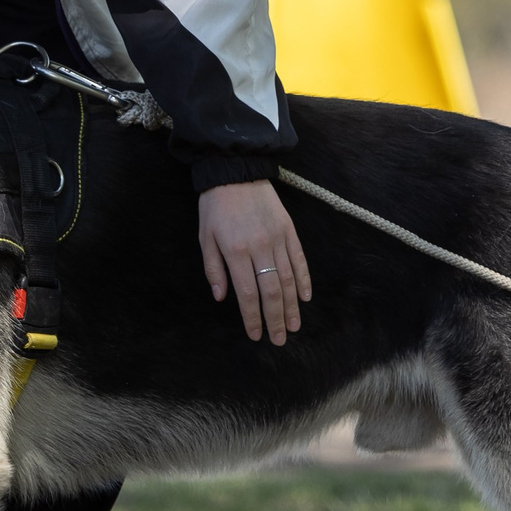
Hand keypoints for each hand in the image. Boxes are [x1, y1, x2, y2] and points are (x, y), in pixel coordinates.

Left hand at [199, 179, 310, 344]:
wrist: (235, 171)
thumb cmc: (216, 206)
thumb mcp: (205, 237)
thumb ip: (213, 268)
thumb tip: (221, 297)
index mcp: (236, 252)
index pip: (248, 295)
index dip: (253, 318)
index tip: (256, 335)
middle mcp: (259, 248)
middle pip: (271, 292)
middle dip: (276, 320)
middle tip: (280, 340)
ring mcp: (277, 239)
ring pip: (288, 280)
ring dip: (292, 306)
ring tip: (294, 326)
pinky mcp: (289, 230)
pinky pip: (299, 259)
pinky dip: (304, 280)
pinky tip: (305, 297)